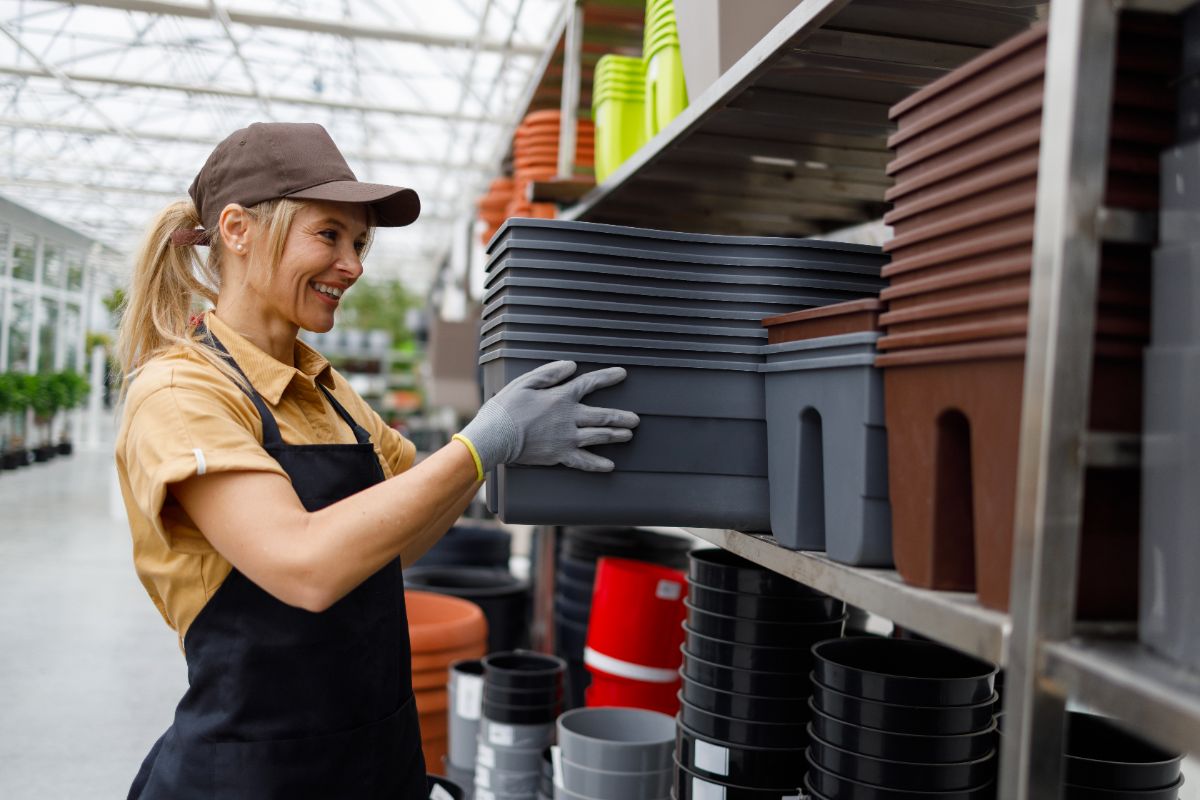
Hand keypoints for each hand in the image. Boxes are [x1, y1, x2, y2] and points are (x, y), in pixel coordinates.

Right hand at [459, 361, 638, 471]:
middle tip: (635, 419)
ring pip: (599, 437)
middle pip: (603, 416)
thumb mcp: (525, 382)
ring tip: (628, 435)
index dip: (608, 377)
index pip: (590, 383)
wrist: (495, 438)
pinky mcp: (560, 455)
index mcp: (561, 397)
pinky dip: (598, 464)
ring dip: (616, 435)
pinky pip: (584, 461)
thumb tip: (572, 365)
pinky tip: (610, 466)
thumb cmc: (506, 409)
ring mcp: (567, 438)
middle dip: (621, 416)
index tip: (622, 374)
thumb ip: (550, 373)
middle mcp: (570, 418)